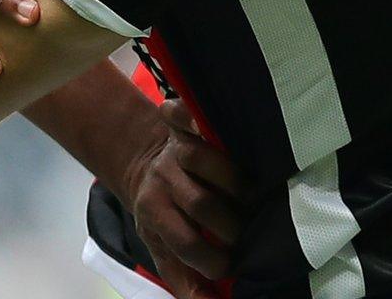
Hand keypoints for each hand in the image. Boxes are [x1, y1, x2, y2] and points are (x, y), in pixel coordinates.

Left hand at [121, 99, 245, 296]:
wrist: (139, 163)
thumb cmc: (161, 212)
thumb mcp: (163, 248)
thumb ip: (184, 278)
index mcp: (155, 212)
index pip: (187, 243)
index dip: (214, 260)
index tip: (231, 265)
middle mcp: (163, 181)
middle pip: (202, 204)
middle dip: (232, 224)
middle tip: (250, 230)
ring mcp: (173, 151)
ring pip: (200, 158)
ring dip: (228, 175)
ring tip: (251, 193)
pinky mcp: (178, 123)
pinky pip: (180, 113)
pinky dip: (185, 113)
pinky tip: (203, 123)